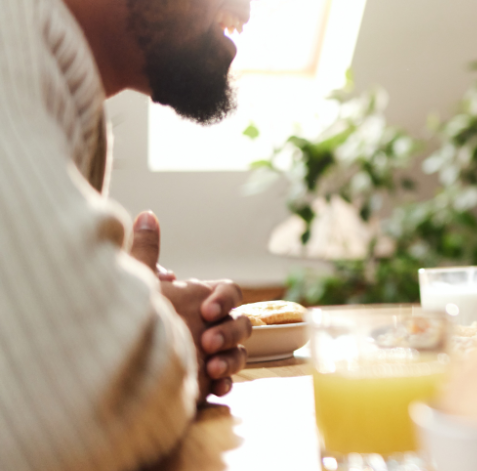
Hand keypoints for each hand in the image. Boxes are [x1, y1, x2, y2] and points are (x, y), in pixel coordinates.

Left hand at [129, 211, 249, 398]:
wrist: (109, 369)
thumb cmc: (127, 320)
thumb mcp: (136, 284)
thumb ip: (145, 250)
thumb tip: (146, 213)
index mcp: (198, 300)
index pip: (230, 292)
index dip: (225, 299)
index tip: (206, 310)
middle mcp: (208, 326)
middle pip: (242, 324)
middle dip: (228, 333)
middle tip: (206, 343)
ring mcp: (208, 354)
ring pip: (240, 353)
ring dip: (231, 359)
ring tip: (212, 368)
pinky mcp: (203, 381)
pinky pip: (227, 381)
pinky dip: (225, 383)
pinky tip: (214, 386)